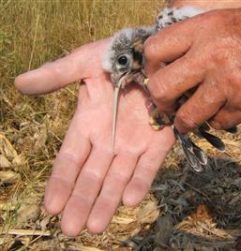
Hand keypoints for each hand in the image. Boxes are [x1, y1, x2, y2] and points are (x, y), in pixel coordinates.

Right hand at [15, 40, 174, 235]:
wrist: (154, 54)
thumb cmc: (118, 55)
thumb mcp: (84, 62)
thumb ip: (56, 75)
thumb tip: (19, 83)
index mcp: (89, 123)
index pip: (71, 159)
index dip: (61, 182)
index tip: (51, 207)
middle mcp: (110, 139)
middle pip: (92, 176)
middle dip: (82, 201)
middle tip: (72, 229)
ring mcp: (134, 142)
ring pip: (118, 177)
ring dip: (107, 200)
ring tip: (96, 226)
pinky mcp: (159, 140)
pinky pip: (149, 164)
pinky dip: (140, 181)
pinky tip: (130, 200)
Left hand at [145, 8, 240, 132]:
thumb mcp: (223, 23)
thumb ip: (192, 43)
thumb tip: (165, 69)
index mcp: (204, 28)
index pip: (154, 50)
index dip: (150, 69)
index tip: (156, 78)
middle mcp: (212, 55)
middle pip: (162, 88)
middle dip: (161, 103)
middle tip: (167, 105)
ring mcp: (229, 83)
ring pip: (187, 116)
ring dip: (185, 121)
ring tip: (188, 118)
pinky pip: (216, 122)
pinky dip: (217, 120)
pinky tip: (227, 107)